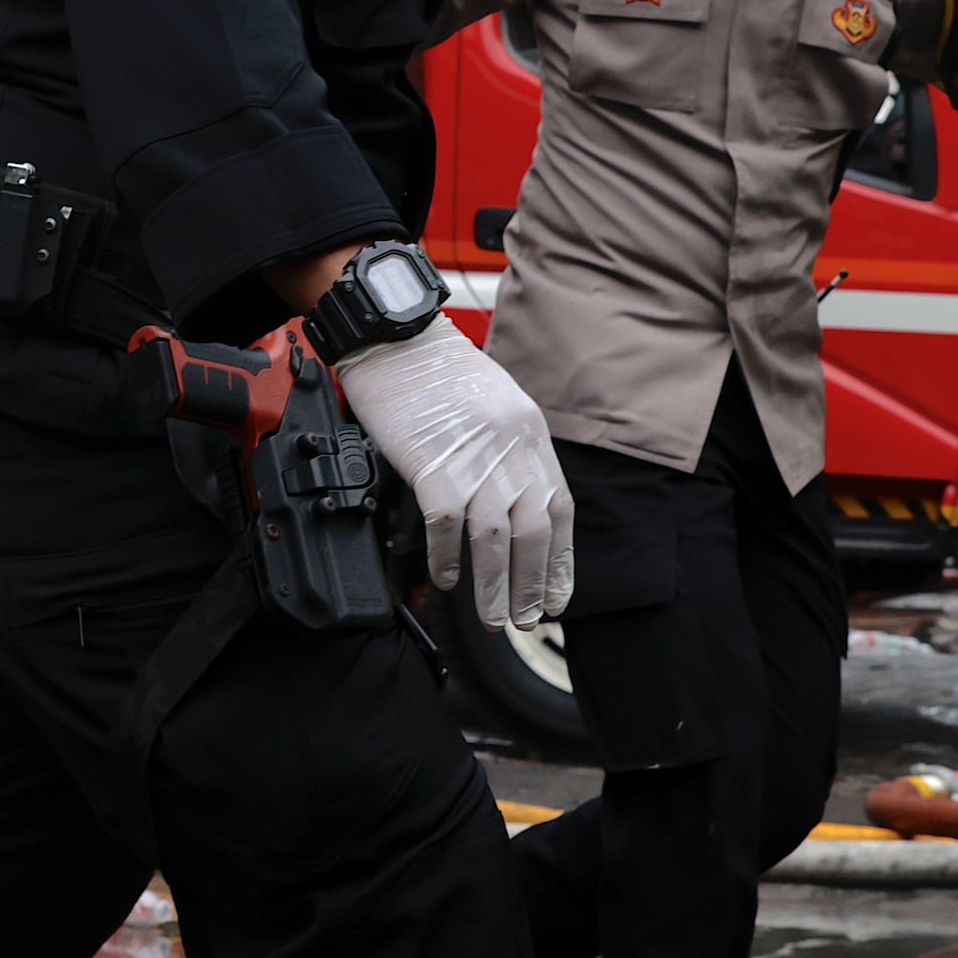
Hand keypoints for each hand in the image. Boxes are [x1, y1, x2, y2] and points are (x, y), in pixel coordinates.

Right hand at [327, 321, 572, 629]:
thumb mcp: (496, 405)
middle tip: (524, 620)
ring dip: (494, 585)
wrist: (397, 338)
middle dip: (531, 584)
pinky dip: (448, 556)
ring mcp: (472, 456)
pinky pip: (446, 522)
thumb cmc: (437, 372)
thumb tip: (517, 503)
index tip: (556, 597)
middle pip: (533, 531)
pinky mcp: (431, 461)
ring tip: (490, 617)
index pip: (558, 509)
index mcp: (530, 435)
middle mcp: (510, 448)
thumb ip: (510, 451)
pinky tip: (447, 576)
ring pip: (494, 537)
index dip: (559, 559)